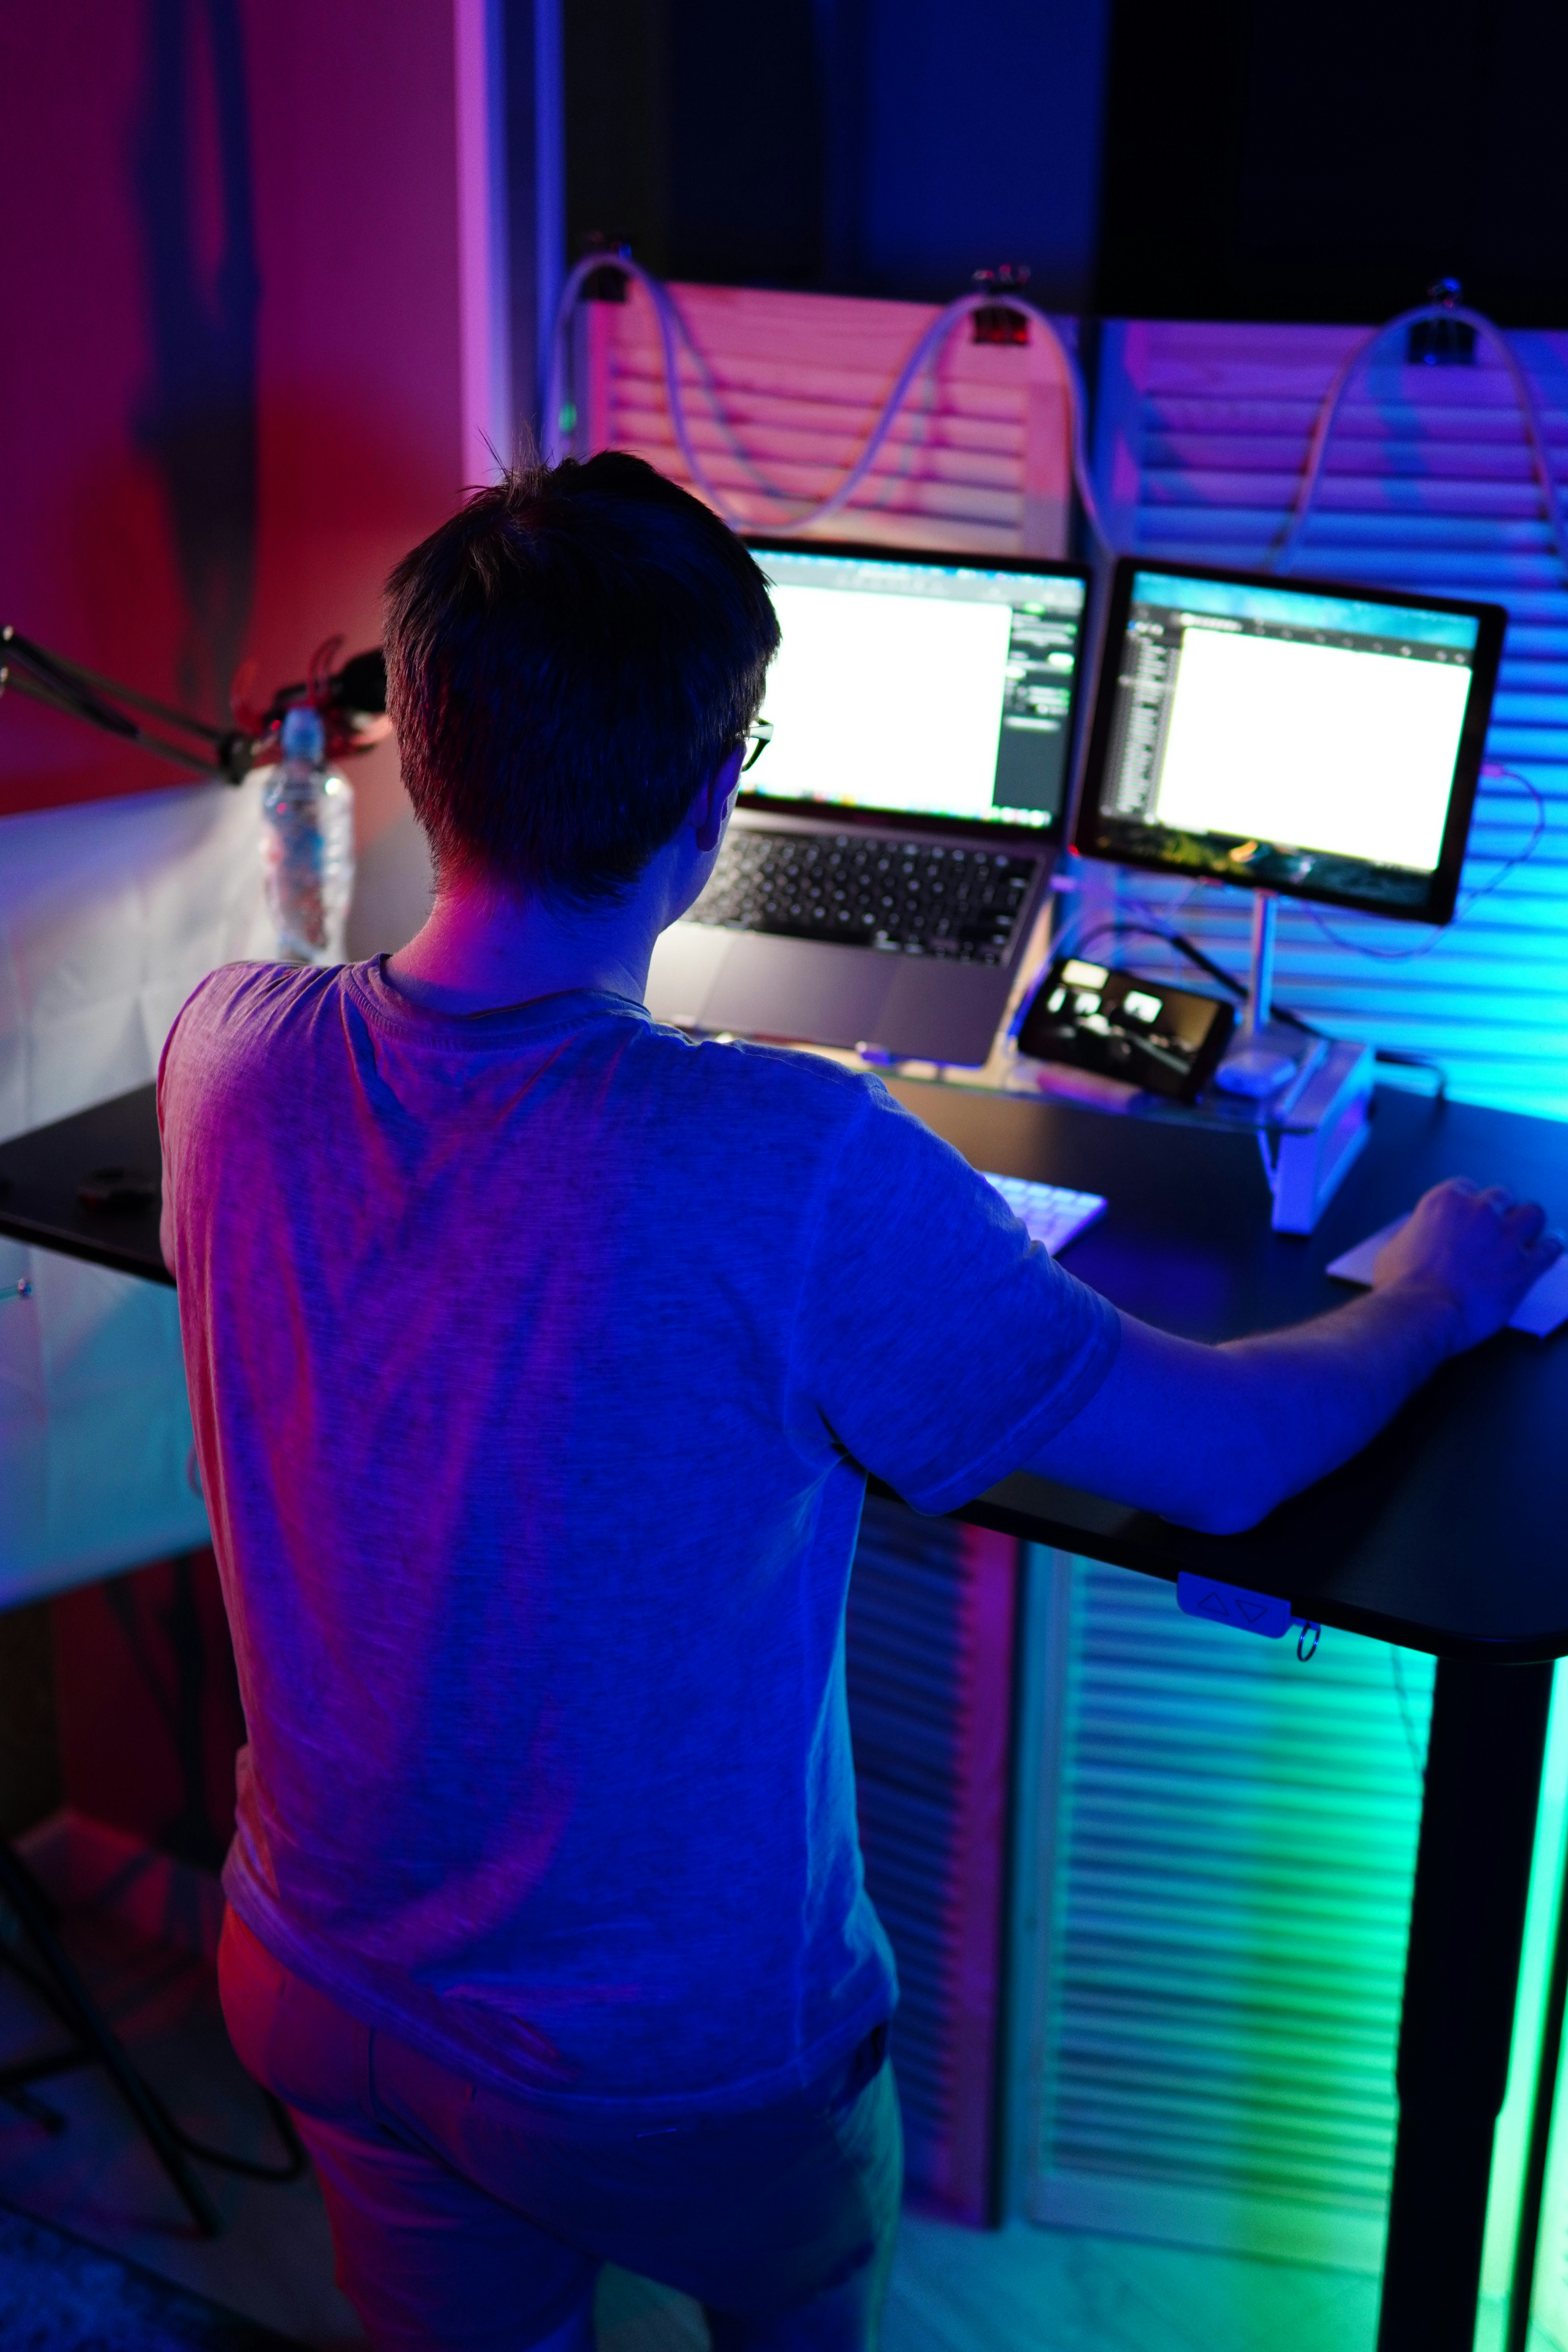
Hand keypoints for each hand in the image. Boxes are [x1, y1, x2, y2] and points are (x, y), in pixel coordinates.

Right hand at [1372, 1178, 1562, 1348]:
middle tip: (1495, 1228)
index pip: (1467, 1188)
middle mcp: (1479, 1211)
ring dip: (1528, 1224)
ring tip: (1525, 1235)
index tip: (1468, 1217)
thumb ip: (1415, 1235)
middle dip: (1500, 1211)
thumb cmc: (1401, 1286)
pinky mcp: (1525, 1266)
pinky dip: (1550, 1248)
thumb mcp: (1394, 1248)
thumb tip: (1418, 1238)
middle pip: (1502, 1196)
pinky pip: (1551, 1248)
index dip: (1469, 1204)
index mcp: (1445, 1201)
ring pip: (1533, 1214)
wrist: (1420, 1313)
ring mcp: (1505, 1237)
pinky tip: (1547, 1250)